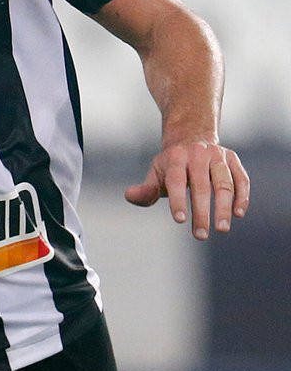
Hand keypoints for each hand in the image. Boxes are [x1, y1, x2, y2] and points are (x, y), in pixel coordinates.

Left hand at [125, 140, 249, 239]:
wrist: (192, 135)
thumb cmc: (172, 164)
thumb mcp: (156, 173)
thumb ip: (145, 189)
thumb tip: (129, 196)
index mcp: (175, 158)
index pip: (176, 181)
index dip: (177, 200)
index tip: (179, 220)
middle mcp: (198, 154)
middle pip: (202, 186)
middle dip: (202, 212)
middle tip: (200, 236)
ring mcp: (218, 156)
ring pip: (224, 183)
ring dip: (224, 207)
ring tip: (222, 229)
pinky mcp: (233, 159)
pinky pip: (242, 179)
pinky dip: (242, 197)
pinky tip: (238, 214)